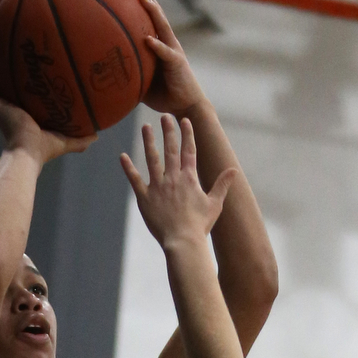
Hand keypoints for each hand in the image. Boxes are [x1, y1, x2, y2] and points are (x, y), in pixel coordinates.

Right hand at [0, 54, 96, 164]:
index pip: (17, 101)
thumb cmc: (44, 150)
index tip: (23, 75)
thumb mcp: (65, 141)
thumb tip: (97, 135)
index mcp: (20, 118)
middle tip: (1, 59)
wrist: (28, 154)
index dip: (18, 89)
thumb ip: (80, 139)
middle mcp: (6, 112)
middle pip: (0, 91)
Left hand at [121, 114, 235, 248]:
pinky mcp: (145, 198)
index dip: (187, 134)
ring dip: (149, 142)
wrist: (183, 241)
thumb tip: (234, 169)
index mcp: (190, 179)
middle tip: (165, 116)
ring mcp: (158, 186)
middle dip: (168, 131)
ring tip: (145, 127)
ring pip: (152, 159)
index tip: (185, 120)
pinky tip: (123, 156)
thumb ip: (222, 184)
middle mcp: (173, 178)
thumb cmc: (200, 225)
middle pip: (170, 149)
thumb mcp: (215, 204)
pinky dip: (128, 168)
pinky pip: (135, 179)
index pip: (189, 151)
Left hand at [132, 0, 207, 115]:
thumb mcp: (142, 80)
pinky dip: (156, 46)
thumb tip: (104, 74)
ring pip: (162, 26)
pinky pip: (165, 53)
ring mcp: (173, 51)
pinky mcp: (177, 64)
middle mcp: (168, 43)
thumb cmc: (164, 95)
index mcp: (161, 45)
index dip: (142, 4)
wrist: (186, 106)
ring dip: (153, 11)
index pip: (151, 19)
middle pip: (157, 15)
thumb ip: (129, 72)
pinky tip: (147, 39)